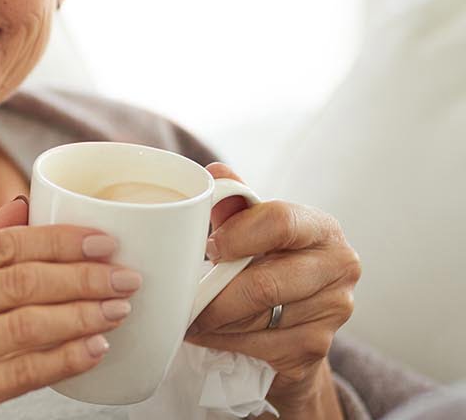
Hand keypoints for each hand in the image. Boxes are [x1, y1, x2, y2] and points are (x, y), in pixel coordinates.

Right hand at [0, 197, 141, 419]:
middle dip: (82, 277)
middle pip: (17, 283)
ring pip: (23, 326)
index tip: (103, 241)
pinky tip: (93, 350)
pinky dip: (62, 360)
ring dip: (81, 316)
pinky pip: (18, 374)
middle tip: (125, 277)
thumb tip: (24, 207)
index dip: (58, 241)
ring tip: (118, 310)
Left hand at [185, 163, 359, 417]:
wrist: (297, 321)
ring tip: (187, 315)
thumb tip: (216, 172)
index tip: (208, 248)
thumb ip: (236, 203)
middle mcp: (339, 268)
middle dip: (215, 294)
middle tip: (182, 296)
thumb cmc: (269, 262)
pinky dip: (222, 341)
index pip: (281, 222)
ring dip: (213, 322)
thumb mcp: (254, 229)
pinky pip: (258, 347)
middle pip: (266, 282)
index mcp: (322, 229)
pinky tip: (205, 334)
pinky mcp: (316, 347)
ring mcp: (333, 311)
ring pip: (257, 319)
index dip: (238, 235)